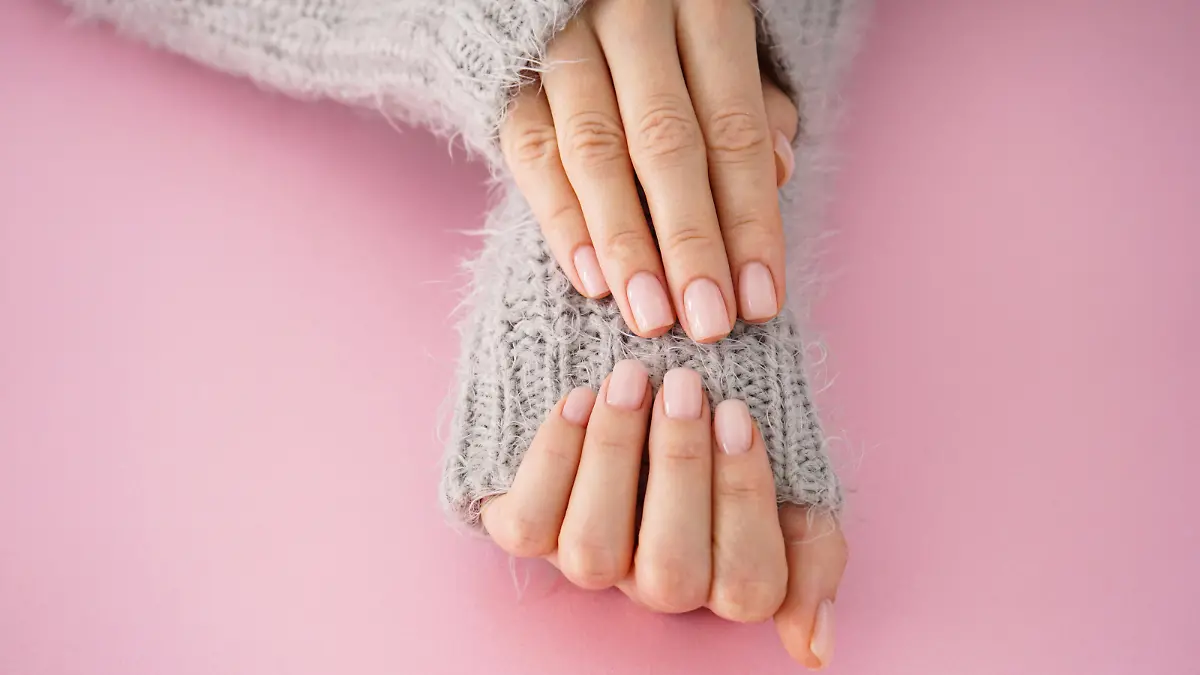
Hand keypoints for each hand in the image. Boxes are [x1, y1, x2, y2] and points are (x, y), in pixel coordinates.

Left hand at [481, 361, 846, 667]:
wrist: (644, 377)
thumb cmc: (724, 431)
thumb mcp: (791, 479)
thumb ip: (815, 553)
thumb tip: (814, 651)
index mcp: (725, 576)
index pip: (749, 583)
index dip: (743, 498)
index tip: (737, 412)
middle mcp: (653, 582)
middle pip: (671, 572)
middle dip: (679, 470)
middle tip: (683, 386)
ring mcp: (586, 559)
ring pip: (594, 553)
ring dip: (613, 457)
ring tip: (630, 381)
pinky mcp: (525, 528)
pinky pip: (527, 522)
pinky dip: (552, 459)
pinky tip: (581, 397)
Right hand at [500, 0, 799, 342]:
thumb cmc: (667, 22)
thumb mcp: (723, 41)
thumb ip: (751, 103)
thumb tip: (780, 172)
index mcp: (703, 2)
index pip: (735, 129)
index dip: (751, 220)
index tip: (761, 301)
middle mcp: (633, 15)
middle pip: (667, 144)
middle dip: (691, 244)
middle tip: (708, 324)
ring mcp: (564, 40)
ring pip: (595, 152)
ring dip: (626, 245)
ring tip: (651, 317)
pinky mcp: (507, 72)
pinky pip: (531, 150)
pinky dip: (561, 217)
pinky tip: (590, 279)